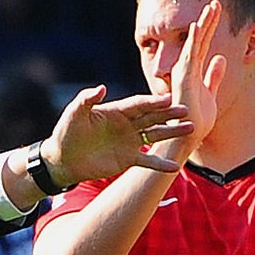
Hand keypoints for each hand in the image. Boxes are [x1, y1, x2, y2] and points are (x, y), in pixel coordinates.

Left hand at [40, 87, 194, 184]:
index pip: (139, 104)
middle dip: (170, 114)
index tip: (169, 98)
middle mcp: (127, 124)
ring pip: (155, 135)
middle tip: (188, 110)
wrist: (63, 159)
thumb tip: (101, 88)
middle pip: (153, 117)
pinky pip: (148, 160)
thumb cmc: (66, 132)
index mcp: (117, 111)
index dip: (152, 102)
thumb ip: (86, 99)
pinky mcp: (128, 159)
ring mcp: (130, 141)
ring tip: (191, 129)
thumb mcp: (74, 113)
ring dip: (172, 133)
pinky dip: (161, 163)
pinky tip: (176, 166)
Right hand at [170, 0, 228, 154]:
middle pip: (199, 39)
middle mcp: (186, 69)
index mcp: (193, 71)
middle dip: (208, 20)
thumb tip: (220, 58)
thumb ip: (214, 76)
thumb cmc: (196, 121)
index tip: (218, 10)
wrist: (185, 139)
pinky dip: (193, 41)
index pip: (203, 44)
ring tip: (212, 7)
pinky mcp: (183, 79)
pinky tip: (198, 26)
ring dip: (203, 25)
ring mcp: (183, 73)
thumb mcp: (210, 93)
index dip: (210, 27)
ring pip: (194, 43)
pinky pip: (189, 56)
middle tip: (216, 1)